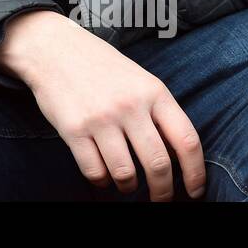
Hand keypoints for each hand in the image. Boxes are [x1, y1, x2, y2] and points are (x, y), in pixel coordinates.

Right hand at [0, 10, 206, 201]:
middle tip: (160, 199)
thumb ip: (158, 112)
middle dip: (162, 192)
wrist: (52, 48)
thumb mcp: (139, 79)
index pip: (186, 141)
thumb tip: (176, 157)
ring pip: (126, 174)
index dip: (195, 173)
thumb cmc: (100, 66)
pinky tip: (102, 174)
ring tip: (127, 184)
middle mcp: (129, 106)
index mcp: (153, 92)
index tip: (194, 191)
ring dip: (129, 187)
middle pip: (158, 165)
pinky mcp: (73, 129)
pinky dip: (101, 181)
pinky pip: (94, 171)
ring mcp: (100, 118)